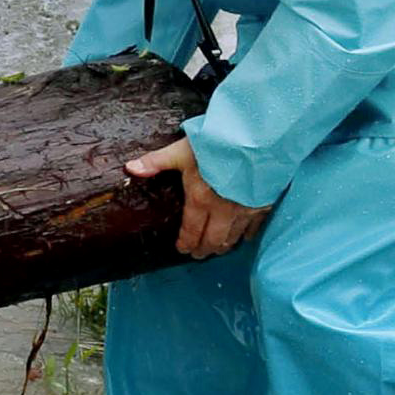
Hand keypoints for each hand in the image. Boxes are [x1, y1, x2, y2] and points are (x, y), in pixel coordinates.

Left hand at [126, 139, 269, 259]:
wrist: (258, 140)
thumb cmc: (217, 144)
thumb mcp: (181, 150)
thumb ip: (157, 161)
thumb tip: (130, 168)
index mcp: (200, 200)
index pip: (191, 231)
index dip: (186, 243)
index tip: (182, 249)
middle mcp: (223, 211)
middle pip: (213, 239)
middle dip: (204, 249)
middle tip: (198, 254)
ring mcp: (246, 209)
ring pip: (233, 237)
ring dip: (223, 245)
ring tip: (217, 249)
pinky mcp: (264, 204)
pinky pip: (255, 227)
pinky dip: (247, 235)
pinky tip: (244, 237)